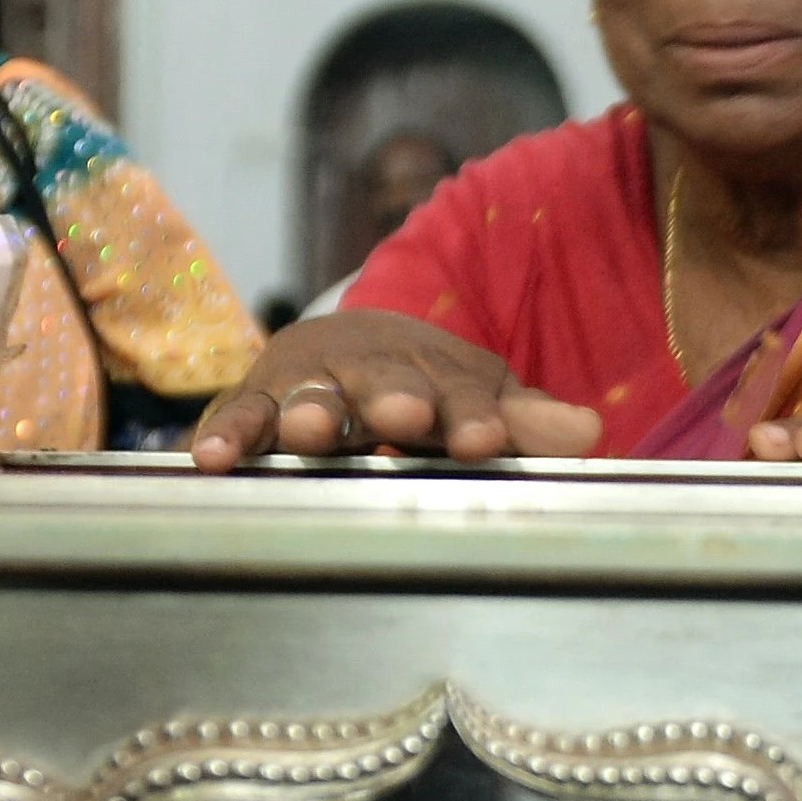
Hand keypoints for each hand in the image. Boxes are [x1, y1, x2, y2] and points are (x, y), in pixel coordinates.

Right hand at [187, 309, 600, 472]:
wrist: (350, 342)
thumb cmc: (428, 387)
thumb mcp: (479, 399)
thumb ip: (524, 422)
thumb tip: (588, 433)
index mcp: (436, 374)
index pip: (460, 396)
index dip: (473, 417)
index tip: (487, 440)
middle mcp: (371, 373)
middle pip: (384, 385)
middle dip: (395, 399)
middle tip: (404, 415)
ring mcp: (311, 386)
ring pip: (312, 398)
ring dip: (312, 413)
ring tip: (311, 432)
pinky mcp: (255, 403)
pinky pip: (239, 418)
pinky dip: (227, 434)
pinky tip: (213, 458)